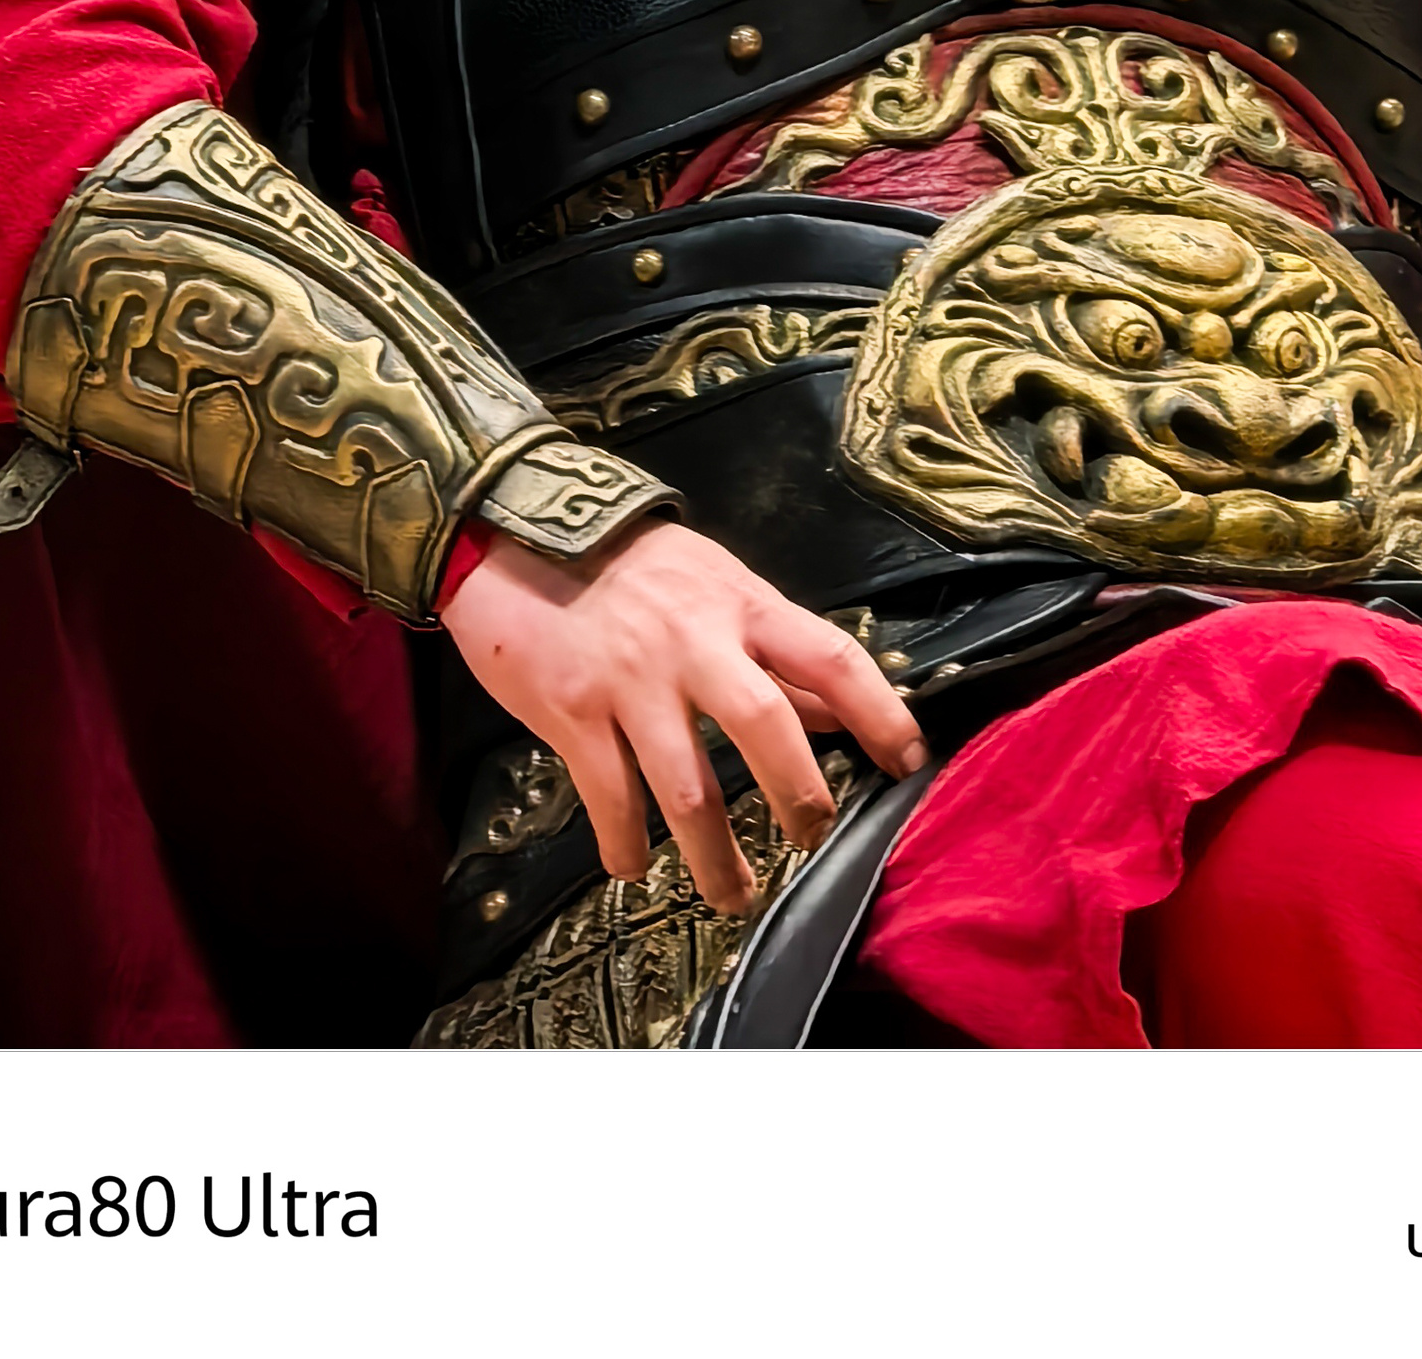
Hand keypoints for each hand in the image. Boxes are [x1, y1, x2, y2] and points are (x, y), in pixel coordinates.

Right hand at [441, 518, 926, 913]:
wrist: (512, 526)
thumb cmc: (626, 560)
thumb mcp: (714, 583)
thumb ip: (774, 649)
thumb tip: (840, 708)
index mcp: (741, 604)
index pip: (831, 656)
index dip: (881, 712)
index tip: (910, 762)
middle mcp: (694, 642)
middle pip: (767, 727)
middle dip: (799, 798)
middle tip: (813, 842)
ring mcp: (632, 681)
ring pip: (689, 789)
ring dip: (716, 858)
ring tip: (734, 895)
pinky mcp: (574, 711)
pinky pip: (611, 798)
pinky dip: (625, 843)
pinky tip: (632, 864)